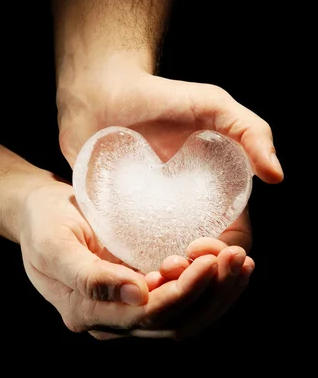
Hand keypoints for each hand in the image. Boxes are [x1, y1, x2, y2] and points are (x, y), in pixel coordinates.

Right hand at [18, 178, 253, 339]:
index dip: (182, 294)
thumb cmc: (43, 222)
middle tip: (235, 256)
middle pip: (173, 323)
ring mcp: (129, 308)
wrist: (40, 213)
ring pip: (184, 318)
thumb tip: (138, 294)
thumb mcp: (54, 243)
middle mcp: (112, 318)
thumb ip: (89, 275)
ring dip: (217, 294)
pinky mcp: (143, 292)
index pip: (146, 316)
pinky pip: (183, 301)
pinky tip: (230, 267)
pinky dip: (211, 288)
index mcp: (85, 311)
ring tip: (240, 261)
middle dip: (210, 293)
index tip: (208, 262)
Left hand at [56, 64, 282, 334]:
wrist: (100, 95)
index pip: (233, 238)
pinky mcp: (122, 224)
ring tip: (154, 274)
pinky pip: (132, 258)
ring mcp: (154, 221)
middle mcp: (188, 212)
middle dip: (197, 275)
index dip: (225, 253)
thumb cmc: (158, 97)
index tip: (202, 250)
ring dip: (169, 281)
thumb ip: (250, 131)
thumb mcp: (211, 105)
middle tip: (174, 266)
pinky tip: (130, 276)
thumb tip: (276, 177)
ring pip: (170, 267)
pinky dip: (137, 274)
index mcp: (217, 193)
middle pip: (202, 261)